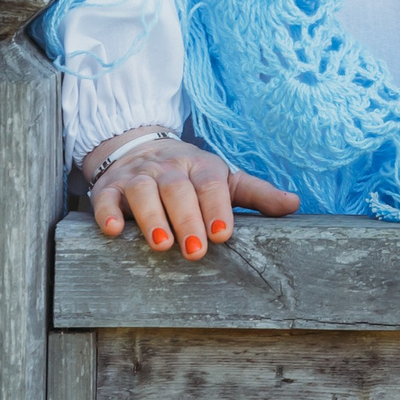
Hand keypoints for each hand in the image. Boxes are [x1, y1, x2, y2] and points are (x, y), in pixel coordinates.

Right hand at [85, 129, 298, 258]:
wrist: (141, 147)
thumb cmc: (191, 174)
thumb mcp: (225, 179)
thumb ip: (256, 194)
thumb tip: (294, 205)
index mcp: (201, 165)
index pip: (211, 184)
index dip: (217, 208)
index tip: (223, 234)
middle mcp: (169, 168)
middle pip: (178, 190)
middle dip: (187, 219)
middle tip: (195, 251)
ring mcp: (137, 177)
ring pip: (143, 192)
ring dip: (151, 218)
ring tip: (161, 244)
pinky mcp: (109, 188)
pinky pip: (105, 199)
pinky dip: (107, 213)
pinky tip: (114, 230)